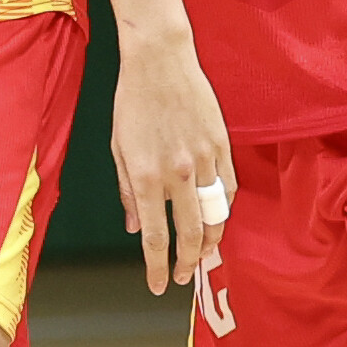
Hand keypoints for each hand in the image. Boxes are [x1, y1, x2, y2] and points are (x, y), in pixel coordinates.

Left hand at [109, 29, 234, 293]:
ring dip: (211, 242)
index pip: (155, 237)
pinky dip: (223, 209)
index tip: (159, 285)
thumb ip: (127, 191)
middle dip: (187, 263)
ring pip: (215, 216)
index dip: (158, 267)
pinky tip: (217, 219)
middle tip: (184, 277)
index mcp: (145, 177)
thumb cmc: (132, 103)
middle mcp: (177, 174)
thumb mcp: (118, 149)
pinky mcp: (222, 146)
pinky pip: (228, 189)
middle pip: (190, 235)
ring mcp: (204, 160)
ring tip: (204, 256)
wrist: (159, 61)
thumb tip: (135, 227)